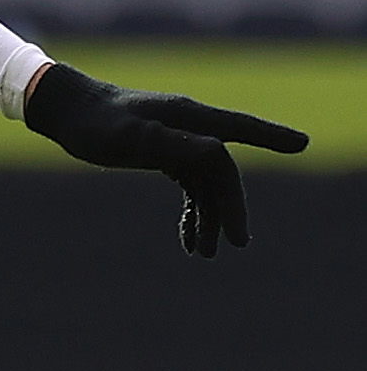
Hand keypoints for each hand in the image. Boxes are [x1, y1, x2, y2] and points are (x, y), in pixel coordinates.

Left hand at [23, 60, 308, 256]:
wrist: (68, 115)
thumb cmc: (96, 123)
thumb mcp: (129, 137)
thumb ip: (168, 144)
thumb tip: (216, 152)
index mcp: (188, 118)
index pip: (239, 128)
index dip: (271, 136)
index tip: (301, 144)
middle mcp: (190, 128)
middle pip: (223, 171)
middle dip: (231, 207)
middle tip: (236, 243)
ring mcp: (180, 142)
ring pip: (207, 185)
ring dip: (209, 218)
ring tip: (203, 255)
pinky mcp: (166, 154)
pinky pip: (191, 187)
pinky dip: (192, 212)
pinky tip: (187, 239)